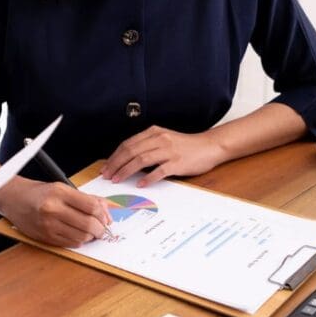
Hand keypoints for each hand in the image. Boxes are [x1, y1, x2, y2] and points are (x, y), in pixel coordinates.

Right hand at [0, 177, 111, 247]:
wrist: (14, 199)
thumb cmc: (39, 192)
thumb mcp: (62, 187)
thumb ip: (86, 199)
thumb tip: (107, 212)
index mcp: (59, 192)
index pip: (91, 206)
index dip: (103, 214)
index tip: (105, 218)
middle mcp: (53, 208)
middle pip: (88, 224)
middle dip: (100, 229)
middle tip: (102, 228)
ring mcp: (48, 224)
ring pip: (81, 236)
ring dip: (90, 236)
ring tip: (90, 231)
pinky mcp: (45, 237)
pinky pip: (70, 243)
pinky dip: (79, 241)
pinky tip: (78, 234)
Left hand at [100, 126, 225, 185]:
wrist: (209, 146)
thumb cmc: (185, 146)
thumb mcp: (164, 139)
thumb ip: (147, 146)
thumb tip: (126, 160)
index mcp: (154, 132)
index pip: (128, 144)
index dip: (114, 156)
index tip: (106, 167)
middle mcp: (159, 139)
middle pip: (131, 151)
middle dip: (116, 164)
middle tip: (107, 175)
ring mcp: (169, 150)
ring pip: (141, 159)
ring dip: (126, 170)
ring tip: (118, 179)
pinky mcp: (178, 162)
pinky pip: (159, 170)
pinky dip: (148, 177)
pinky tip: (140, 183)